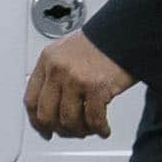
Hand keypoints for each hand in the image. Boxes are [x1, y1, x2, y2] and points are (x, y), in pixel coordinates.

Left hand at [22, 27, 136, 138]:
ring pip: (68, 120)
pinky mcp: (98, 86)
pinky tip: (103, 129)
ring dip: (79, 130)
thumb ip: (58, 73)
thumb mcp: (70, 50)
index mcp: (48, 59)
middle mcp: (58, 69)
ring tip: (89, 130)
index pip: (31, 100)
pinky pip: (93, 118)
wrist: (130, 29)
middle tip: (70, 132)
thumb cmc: (105, 39)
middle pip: (47, 114)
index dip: (36, 121)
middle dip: (59, 129)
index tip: (44, 129)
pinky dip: (99, 128)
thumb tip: (54, 102)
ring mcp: (76, 78)